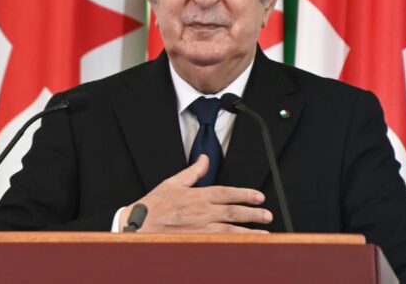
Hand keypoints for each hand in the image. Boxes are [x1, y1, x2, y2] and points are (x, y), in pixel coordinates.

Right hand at [120, 155, 271, 232]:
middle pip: (232, 212)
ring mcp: (199, 229)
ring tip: (264, 233)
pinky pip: (219, 243)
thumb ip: (193, 171)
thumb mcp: (173, 182)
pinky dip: (232, 244)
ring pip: (229, 230)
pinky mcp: (195, 242)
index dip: (245, 194)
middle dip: (252, 214)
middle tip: (267, 215)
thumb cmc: (154, 205)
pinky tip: (243, 245)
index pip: (227, 193)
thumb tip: (204, 159)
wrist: (138, 226)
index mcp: (198, 196)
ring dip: (248, 232)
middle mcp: (201, 212)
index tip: (259, 197)